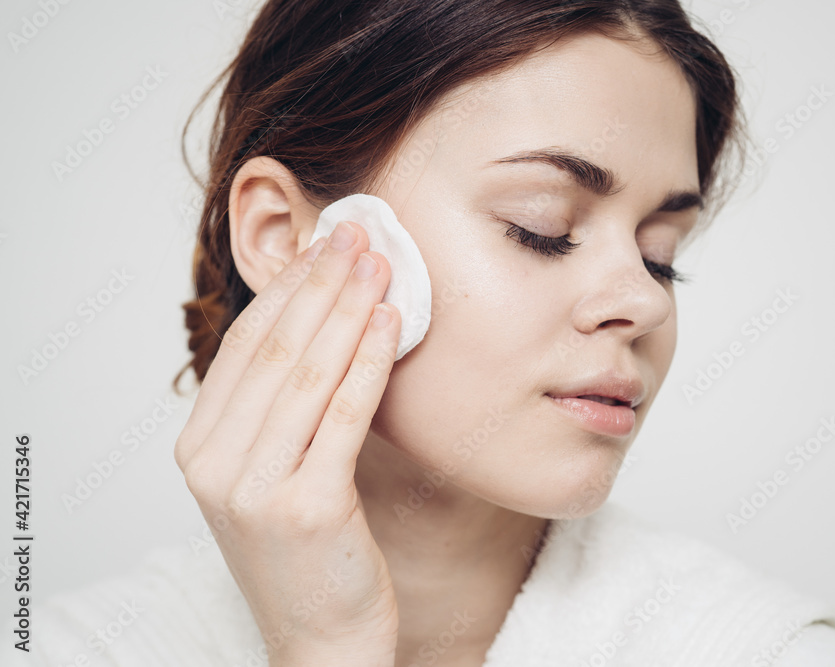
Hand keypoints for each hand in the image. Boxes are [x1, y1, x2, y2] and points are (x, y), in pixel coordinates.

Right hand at [173, 222, 400, 665]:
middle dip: (322, 283)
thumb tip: (320, 321)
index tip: (325, 245)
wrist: (321, 640)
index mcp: (199, 448)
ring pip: (309, 373)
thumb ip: (278, 408)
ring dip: (350, 309)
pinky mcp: (305, 508)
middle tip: (360, 235)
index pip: (245, 346)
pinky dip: (370, 362)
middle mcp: (214, 464)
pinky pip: (345, 416)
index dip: (288, 288)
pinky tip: (392, 323)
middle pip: (276, 349)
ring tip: (383, 264)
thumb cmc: (306, 553)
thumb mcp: (269, 474)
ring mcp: (254, 488)